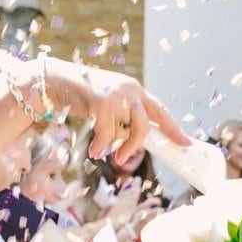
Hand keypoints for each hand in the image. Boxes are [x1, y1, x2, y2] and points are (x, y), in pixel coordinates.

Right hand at [38, 58, 189, 168]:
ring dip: (115, 146)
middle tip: (121, 159)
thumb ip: (124, 117)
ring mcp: (117, 95)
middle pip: (144, 126)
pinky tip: (94, 151)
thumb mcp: (109, 104)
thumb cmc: (82, 96)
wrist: (56, 81)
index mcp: (135, 90)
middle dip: (134, 146)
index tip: (186, 143)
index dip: (173, 128)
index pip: (160, 111)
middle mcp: (130, 90)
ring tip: (102, 151)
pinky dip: (101, 146)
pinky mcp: (103, 101)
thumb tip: (133, 141)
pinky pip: (108, 134)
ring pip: (126, 131)